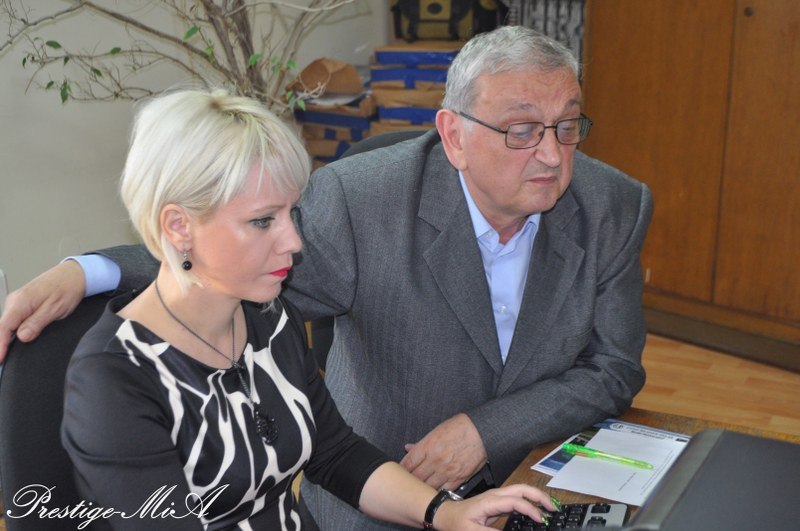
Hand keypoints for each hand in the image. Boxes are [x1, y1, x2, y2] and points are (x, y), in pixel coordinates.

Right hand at [0, 260, 85, 361]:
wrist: (75, 274)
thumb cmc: (67, 288)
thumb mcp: (54, 309)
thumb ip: (36, 323)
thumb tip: (22, 338)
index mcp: (20, 302)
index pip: (3, 328)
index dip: (0, 346)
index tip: (0, 360)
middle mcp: (15, 301)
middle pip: (2, 328)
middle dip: (1, 344)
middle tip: (2, 362)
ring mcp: (18, 302)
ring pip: (7, 325)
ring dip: (6, 338)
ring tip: (6, 354)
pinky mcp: (23, 304)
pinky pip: (14, 320)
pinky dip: (13, 331)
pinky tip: (15, 340)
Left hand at [400, 413, 487, 489]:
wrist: (482, 432)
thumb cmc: (459, 428)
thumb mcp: (437, 430)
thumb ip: (421, 443)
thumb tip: (408, 448)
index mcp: (427, 446)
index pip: (408, 463)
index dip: (401, 470)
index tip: (398, 473)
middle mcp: (435, 461)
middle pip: (415, 477)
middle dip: (408, 481)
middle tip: (404, 484)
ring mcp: (447, 471)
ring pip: (427, 487)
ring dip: (421, 488)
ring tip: (417, 490)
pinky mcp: (458, 479)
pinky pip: (443, 490)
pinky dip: (437, 492)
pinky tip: (433, 492)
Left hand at [435, 484, 556, 529]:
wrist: (445, 514)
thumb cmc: (456, 522)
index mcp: (490, 501)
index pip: (516, 501)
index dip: (530, 509)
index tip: (541, 520)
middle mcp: (496, 495)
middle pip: (522, 489)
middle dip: (539, 496)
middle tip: (553, 508)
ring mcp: (497, 496)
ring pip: (521, 490)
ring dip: (536, 496)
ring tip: (549, 507)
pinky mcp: (498, 501)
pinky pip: (517, 497)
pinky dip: (530, 501)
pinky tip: (536, 510)